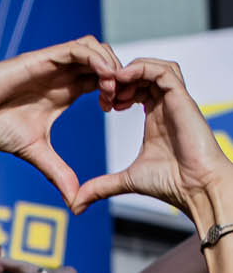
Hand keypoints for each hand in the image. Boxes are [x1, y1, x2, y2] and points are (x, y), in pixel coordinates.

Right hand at [0, 37, 123, 205]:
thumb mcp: (35, 152)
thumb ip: (58, 172)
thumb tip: (75, 202)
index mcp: (67, 91)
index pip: (105, 80)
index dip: (119, 90)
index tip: (119, 109)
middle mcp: (64, 74)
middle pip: (107, 61)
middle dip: (121, 77)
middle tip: (123, 99)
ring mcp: (56, 63)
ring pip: (98, 50)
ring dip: (112, 65)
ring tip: (113, 89)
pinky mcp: (46, 57)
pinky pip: (81, 48)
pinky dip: (97, 59)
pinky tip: (103, 77)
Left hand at [74, 56, 232, 220]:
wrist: (195, 187)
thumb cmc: (170, 183)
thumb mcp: (126, 180)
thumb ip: (101, 186)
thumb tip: (76, 205)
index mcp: (155, 117)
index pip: (137, 89)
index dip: (117, 90)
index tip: (102, 104)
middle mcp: (166, 105)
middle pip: (144, 75)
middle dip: (120, 79)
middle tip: (103, 94)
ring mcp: (175, 101)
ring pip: (154, 68)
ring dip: (130, 71)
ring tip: (112, 85)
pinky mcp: (182, 100)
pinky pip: (164, 72)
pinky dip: (143, 69)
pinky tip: (122, 78)